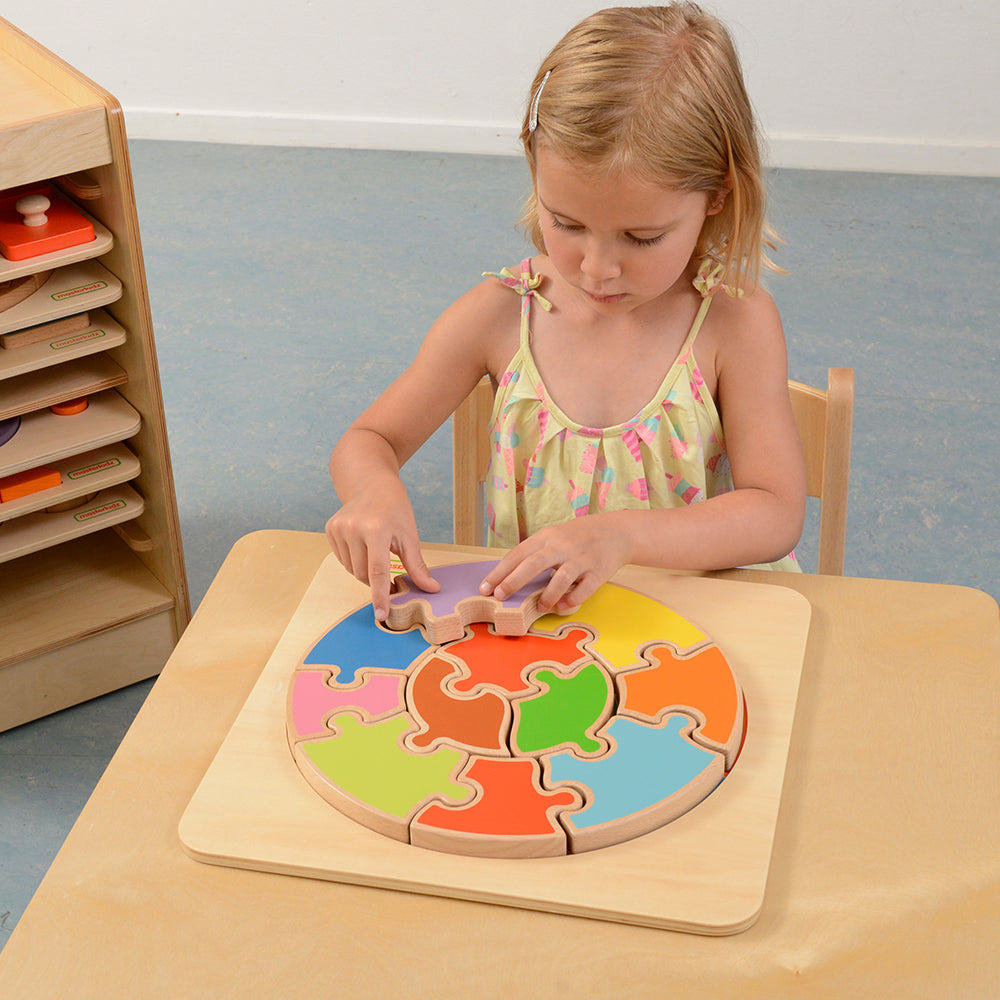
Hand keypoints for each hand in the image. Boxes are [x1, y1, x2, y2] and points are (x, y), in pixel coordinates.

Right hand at [325, 478, 438, 620]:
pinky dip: (354, 560)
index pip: (377, 571)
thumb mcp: (409, 535)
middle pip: (364, 574)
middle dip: (377, 580)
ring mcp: (338, 528)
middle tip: (391, 575)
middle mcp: (353, 528)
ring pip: (352, 569)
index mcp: (376, 529)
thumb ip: (417, 565)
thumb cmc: (395, 508)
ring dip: (365, 570)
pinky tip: (363, 545)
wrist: (371, 483)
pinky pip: (342, 560)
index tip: (381, 615)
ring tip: (376, 551)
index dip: (380, 596)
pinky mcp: (330, 529)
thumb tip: (432, 589)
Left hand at [479, 516, 631, 614]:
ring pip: (560, 578)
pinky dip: (572, 600)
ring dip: (547, 595)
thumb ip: (534, 553)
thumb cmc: (577, 537)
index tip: (485, 587)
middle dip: (513, 581)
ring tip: (539, 607)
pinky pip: (584, 589)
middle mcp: (562, 546)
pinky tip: (562, 606)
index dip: (500, 571)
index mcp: (547, 537)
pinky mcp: (598, 572)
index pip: (518, 554)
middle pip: (534, 563)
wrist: (616, 531)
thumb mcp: (553, 537)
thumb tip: (507, 576)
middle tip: (499, 597)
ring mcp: (581, 559)